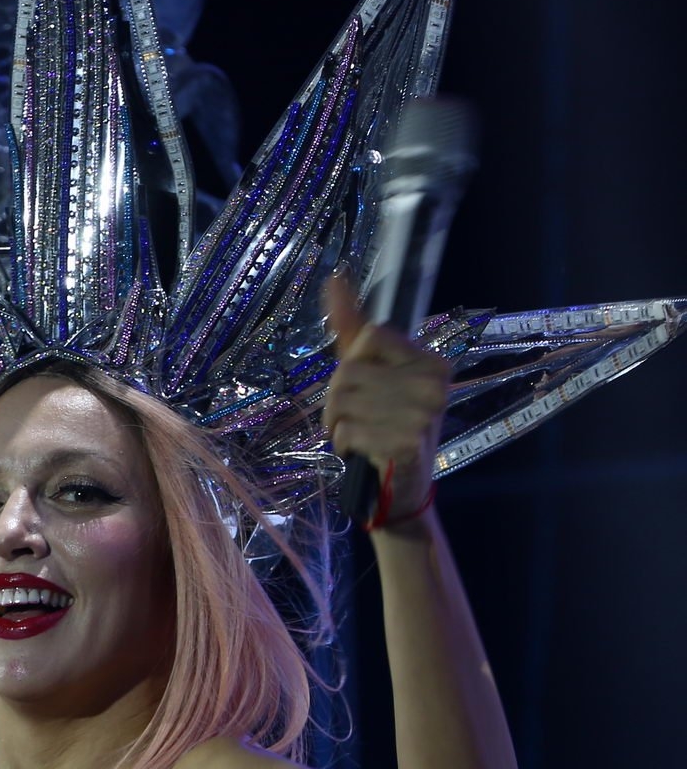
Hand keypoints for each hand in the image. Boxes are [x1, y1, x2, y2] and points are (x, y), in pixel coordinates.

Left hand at [322, 273, 449, 520]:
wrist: (401, 491)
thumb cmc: (384, 429)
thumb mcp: (372, 376)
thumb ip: (353, 330)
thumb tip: (334, 277)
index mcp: (430, 362)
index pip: (370, 335)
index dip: (351, 366)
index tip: (362, 389)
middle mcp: (434, 382)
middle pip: (348, 371)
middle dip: (337, 402)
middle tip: (355, 423)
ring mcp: (424, 413)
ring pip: (342, 401)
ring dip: (338, 426)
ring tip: (361, 438)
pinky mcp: (407, 442)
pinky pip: (347, 431)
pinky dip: (344, 445)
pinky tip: (365, 455)